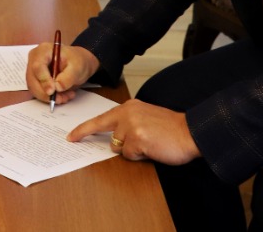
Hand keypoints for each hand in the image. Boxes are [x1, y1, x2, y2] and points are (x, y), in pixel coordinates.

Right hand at [25, 42, 97, 106]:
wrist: (77, 63)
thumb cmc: (77, 60)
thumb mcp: (77, 67)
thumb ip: (68, 77)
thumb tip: (57, 88)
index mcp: (43, 51)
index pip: (38, 66)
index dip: (43, 80)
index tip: (52, 91)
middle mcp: (35, 59)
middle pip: (32, 79)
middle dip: (45, 93)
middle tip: (61, 98)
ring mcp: (34, 70)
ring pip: (34, 88)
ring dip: (48, 97)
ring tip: (65, 96)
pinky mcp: (36, 80)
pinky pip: (38, 92)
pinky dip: (49, 98)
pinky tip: (61, 96)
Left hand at [67, 99, 200, 164]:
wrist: (191, 132)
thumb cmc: (172, 129)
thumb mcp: (147, 119)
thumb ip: (129, 124)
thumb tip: (115, 141)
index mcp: (130, 107)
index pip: (101, 118)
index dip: (84, 128)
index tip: (71, 136)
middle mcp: (127, 113)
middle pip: (105, 131)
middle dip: (105, 139)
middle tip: (79, 140)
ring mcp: (131, 126)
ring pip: (118, 147)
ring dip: (132, 150)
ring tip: (150, 144)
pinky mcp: (137, 139)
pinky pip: (129, 155)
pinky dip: (139, 156)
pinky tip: (152, 148)